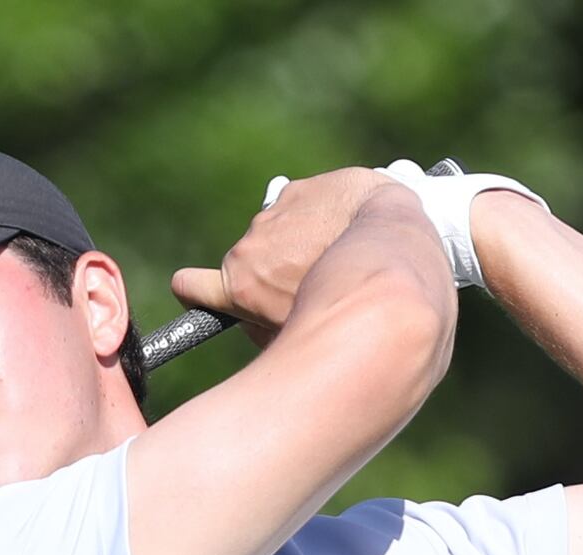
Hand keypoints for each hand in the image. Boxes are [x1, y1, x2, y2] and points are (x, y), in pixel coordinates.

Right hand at [169, 167, 403, 338]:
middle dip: (276, 272)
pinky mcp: (298, 191)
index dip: (194, 289)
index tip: (193, 290)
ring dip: (302, 242)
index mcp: (242, 284)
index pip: (191, 285)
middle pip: (252, 264)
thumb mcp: (300, 335)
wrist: (390, 252)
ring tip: (340, 256)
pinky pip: (303, 208)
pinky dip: (319, 218)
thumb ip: (266, 329)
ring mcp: (273, 215)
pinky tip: (346, 230)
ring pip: (280, 235)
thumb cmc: (349, 305)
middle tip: (314, 285)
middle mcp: (250, 246)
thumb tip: (254, 324)